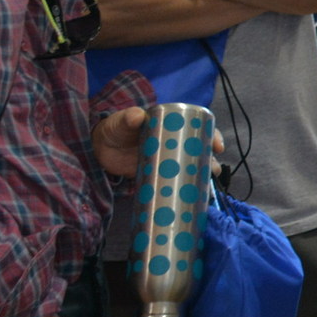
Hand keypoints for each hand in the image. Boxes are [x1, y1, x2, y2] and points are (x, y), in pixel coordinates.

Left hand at [92, 109, 227, 178]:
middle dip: (212, 160)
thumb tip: (137, 116)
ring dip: (203, 177)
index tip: (218, 146)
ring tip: (208, 187)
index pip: (197, 128)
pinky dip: (187, 191)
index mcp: (171, 126)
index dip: (211, 135)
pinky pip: (177, 183)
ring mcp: (167, 161)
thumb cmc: (114, 129)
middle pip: (199, 151)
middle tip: (214, 170)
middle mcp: (174, 143)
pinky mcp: (160, 177)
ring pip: (192, 168)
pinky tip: (195, 199)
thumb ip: (128, 118)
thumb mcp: (122, 122)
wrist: (98, 150)